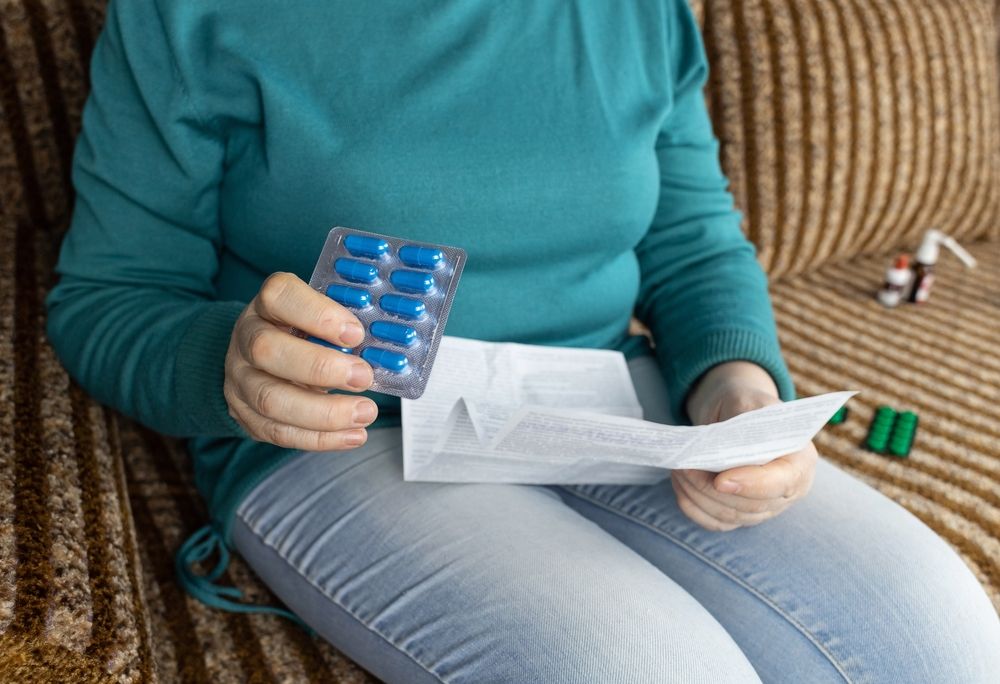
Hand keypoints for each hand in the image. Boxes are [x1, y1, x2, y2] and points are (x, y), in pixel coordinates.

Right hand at [224, 272, 377, 449]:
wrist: (261, 360)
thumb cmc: (303, 334)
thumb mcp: (321, 318)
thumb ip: (346, 326)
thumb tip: (388, 347)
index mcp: (267, 305)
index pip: (280, 296)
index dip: (317, 314)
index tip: (355, 333)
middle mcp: (246, 338)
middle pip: (268, 351)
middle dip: (321, 367)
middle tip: (364, 376)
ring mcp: (239, 379)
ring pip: (272, 399)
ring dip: (325, 412)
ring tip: (366, 412)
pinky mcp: (245, 416)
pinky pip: (279, 432)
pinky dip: (321, 438)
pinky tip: (354, 435)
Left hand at [672, 361, 816, 530]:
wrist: (737, 414)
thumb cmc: (747, 406)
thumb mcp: (749, 403)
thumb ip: (744, 424)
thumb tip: (726, 448)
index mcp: (800, 461)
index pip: (781, 483)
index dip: (751, 485)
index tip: (720, 480)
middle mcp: (787, 491)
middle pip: (750, 505)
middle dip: (711, 488)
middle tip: (684, 466)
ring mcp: (765, 508)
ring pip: (729, 515)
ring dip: (697, 495)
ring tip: (678, 470)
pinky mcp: (741, 515)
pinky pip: (715, 522)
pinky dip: (693, 506)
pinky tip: (680, 485)